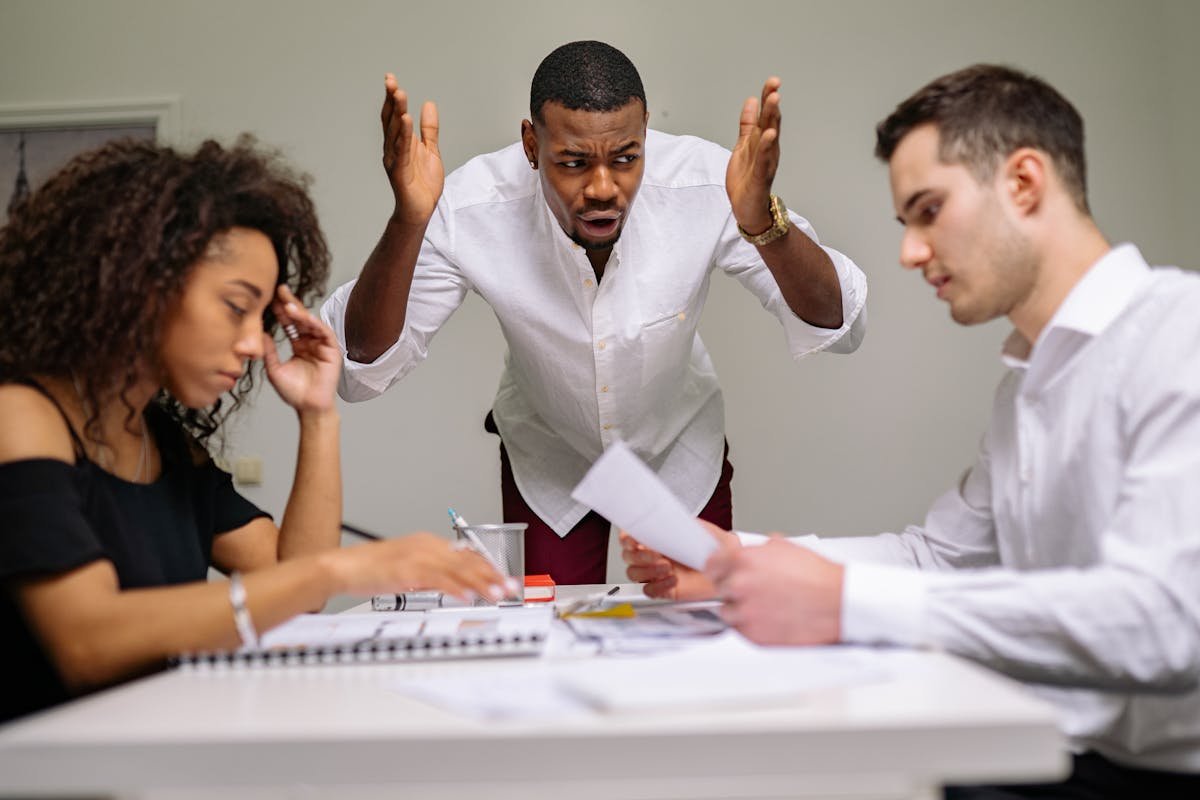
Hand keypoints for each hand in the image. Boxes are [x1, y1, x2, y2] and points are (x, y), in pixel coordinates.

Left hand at [262, 285, 340, 413]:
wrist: (308, 407)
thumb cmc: (294, 392)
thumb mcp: (274, 369)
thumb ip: (268, 351)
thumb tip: (259, 333)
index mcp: (299, 345)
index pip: (289, 324)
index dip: (280, 311)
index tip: (270, 297)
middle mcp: (311, 343)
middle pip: (301, 319)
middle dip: (291, 303)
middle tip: (280, 289)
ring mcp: (322, 346)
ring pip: (312, 323)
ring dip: (301, 313)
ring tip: (288, 305)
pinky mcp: (332, 351)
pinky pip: (324, 333)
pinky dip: (315, 324)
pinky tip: (304, 318)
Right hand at [334, 532, 514, 602]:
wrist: (343, 566)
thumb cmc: (369, 569)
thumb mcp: (407, 569)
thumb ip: (430, 575)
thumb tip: (451, 586)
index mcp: (428, 543)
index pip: (466, 554)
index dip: (487, 567)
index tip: (503, 579)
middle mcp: (427, 545)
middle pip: (467, 560)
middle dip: (492, 575)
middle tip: (510, 587)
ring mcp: (418, 556)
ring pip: (458, 570)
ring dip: (481, 583)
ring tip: (498, 594)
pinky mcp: (408, 570)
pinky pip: (439, 580)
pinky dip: (456, 588)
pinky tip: (468, 597)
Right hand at [380, 73, 443, 224]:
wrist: (421, 211)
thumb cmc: (423, 183)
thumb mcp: (430, 150)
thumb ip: (429, 129)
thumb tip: (429, 104)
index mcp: (400, 143)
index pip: (394, 116)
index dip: (392, 98)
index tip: (391, 79)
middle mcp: (393, 149)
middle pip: (390, 120)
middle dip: (391, 100)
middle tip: (391, 81)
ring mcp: (395, 161)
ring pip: (394, 132)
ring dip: (396, 112)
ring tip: (399, 93)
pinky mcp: (400, 173)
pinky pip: (401, 150)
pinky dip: (402, 134)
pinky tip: (405, 119)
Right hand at [619, 520, 734, 600]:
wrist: (730, 567)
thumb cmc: (715, 547)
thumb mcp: (700, 528)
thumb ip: (681, 523)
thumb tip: (665, 519)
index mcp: (658, 538)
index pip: (630, 537)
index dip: (626, 538)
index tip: (632, 538)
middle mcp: (654, 555)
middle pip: (629, 557)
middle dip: (639, 556)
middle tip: (657, 554)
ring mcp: (657, 573)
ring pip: (634, 573)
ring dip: (647, 570)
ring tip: (667, 567)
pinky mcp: (664, 589)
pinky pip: (649, 590)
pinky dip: (658, 586)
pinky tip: (672, 580)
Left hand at [704, 536, 842, 645]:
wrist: (837, 603)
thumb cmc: (817, 576)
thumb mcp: (784, 548)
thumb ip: (757, 550)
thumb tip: (747, 551)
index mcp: (743, 560)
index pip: (710, 565)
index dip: (719, 569)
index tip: (724, 573)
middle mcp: (740, 585)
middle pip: (718, 588)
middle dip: (732, 588)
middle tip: (753, 590)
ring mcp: (745, 612)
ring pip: (726, 612)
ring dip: (740, 609)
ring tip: (763, 605)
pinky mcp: (754, 635)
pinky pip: (740, 630)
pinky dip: (751, 625)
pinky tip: (769, 617)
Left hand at [725, 77, 782, 234]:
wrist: (748, 208)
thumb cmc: (747, 178)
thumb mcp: (744, 146)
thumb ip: (747, 124)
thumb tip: (751, 100)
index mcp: (762, 141)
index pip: (767, 116)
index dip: (768, 98)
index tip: (772, 81)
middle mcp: (768, 149)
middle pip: (771, 122)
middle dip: (772, 103)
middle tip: (774, 85)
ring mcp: (765, 162)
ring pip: (769, 137)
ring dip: (772, 118)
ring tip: (773, 100)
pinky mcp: (760, 176)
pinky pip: (763, 159)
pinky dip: (766, 146)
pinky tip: (768, 134)